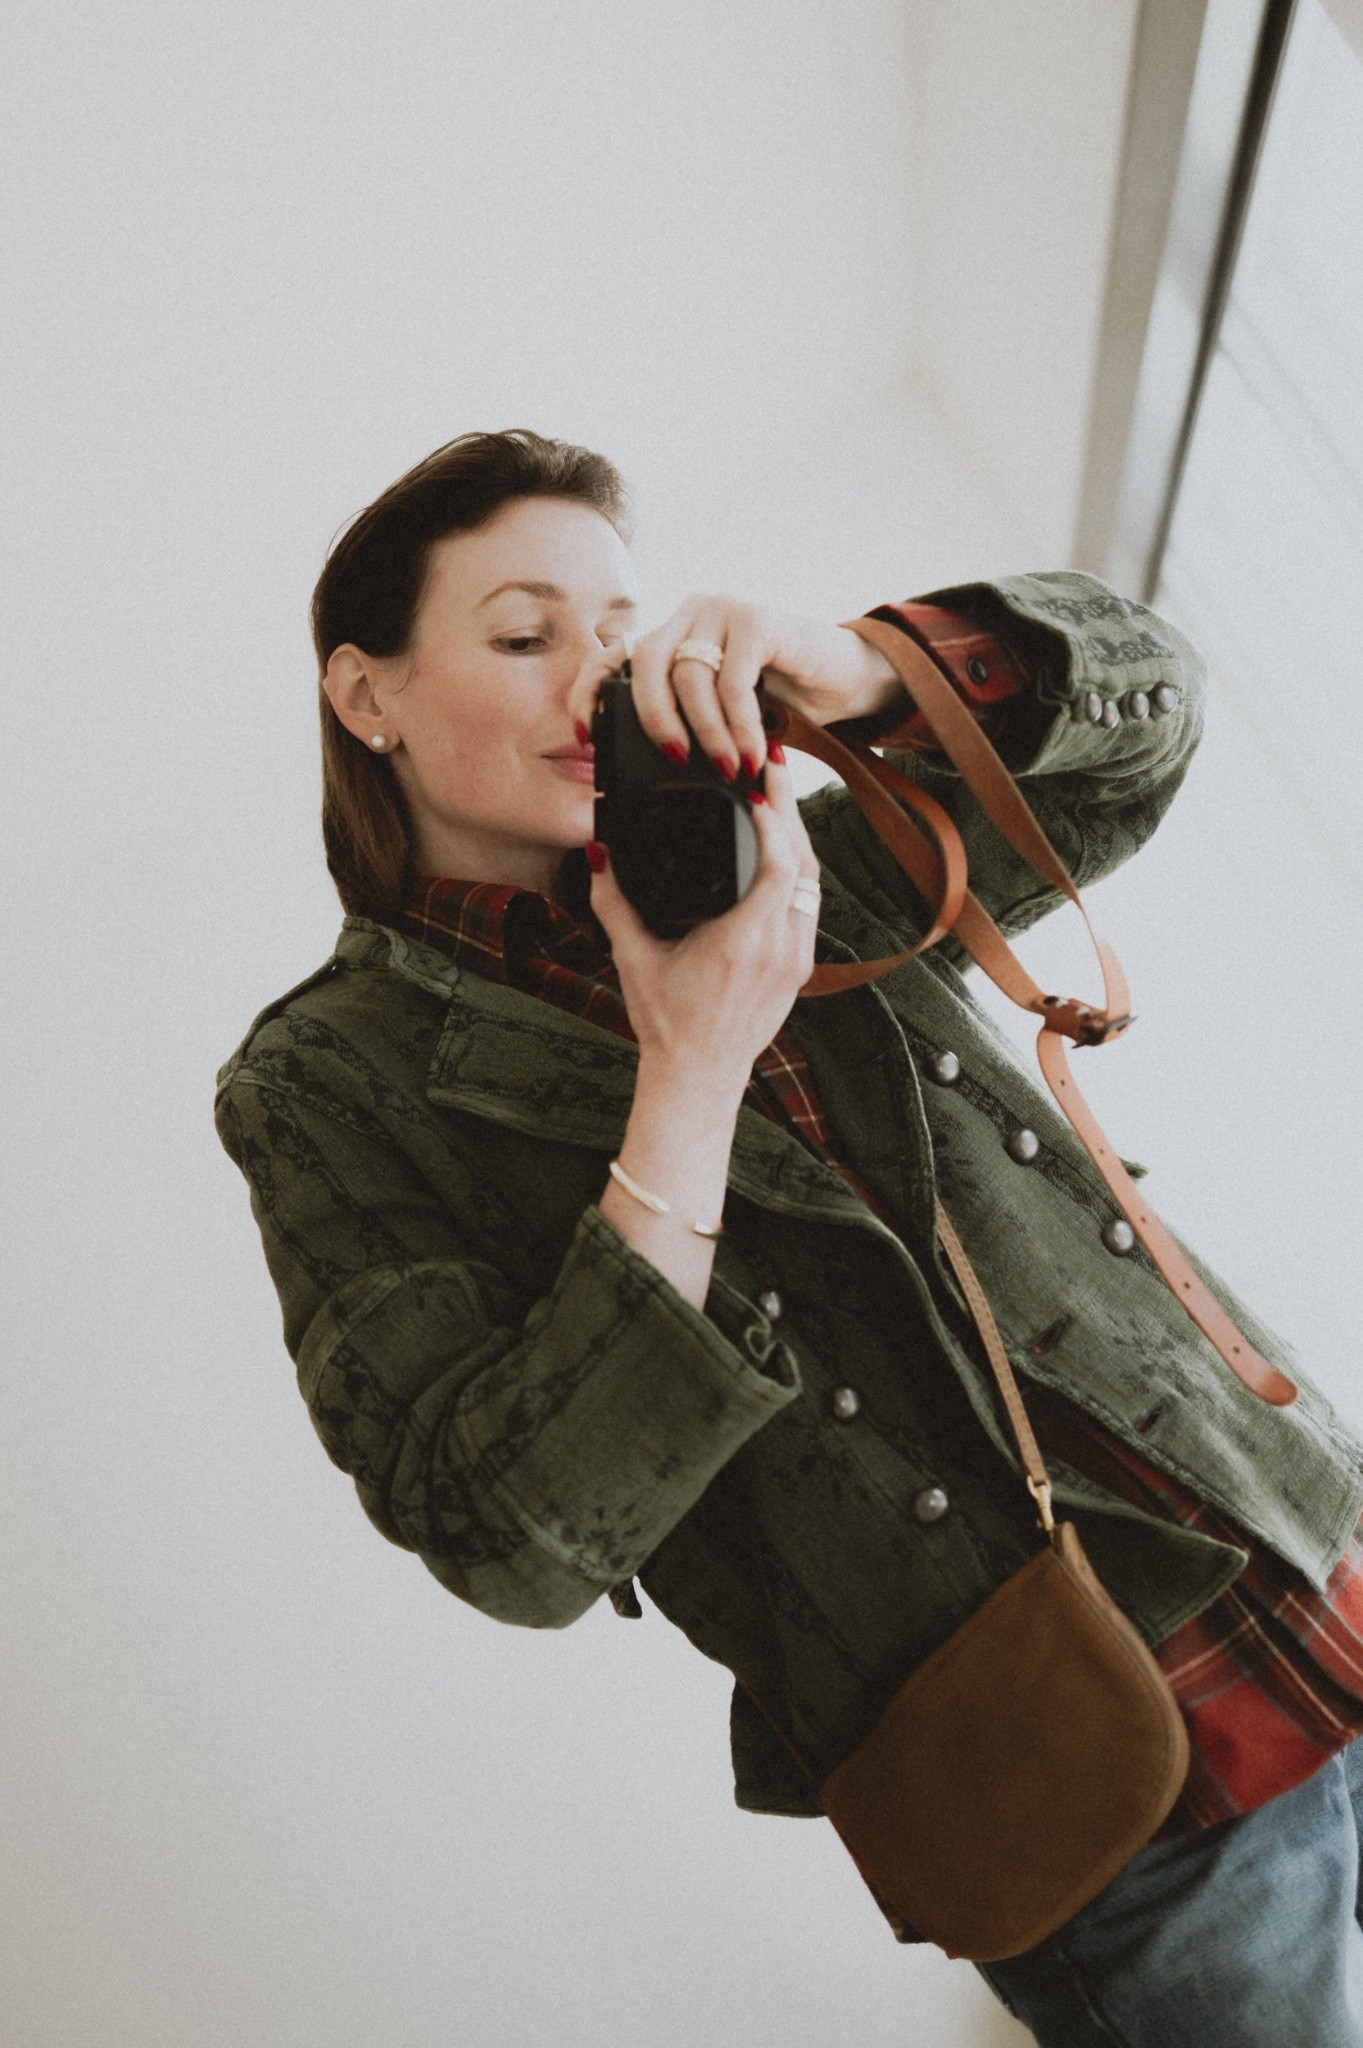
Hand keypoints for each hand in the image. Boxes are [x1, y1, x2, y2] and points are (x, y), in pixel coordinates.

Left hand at [565, 593, 904, 779]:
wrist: (844, 676)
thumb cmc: (781, 698)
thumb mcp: (721, 713)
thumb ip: (685, 722)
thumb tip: (647, 770)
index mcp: (670, 635)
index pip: (611, 655)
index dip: (589, 693)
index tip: (584, 736)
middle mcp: (690, 614)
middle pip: (646, 664)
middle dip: (653, 720)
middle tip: (674, 761)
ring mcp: (722, 611)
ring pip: (691, 677)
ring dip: (708, 733)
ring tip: (729, 770)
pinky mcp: (758, 619)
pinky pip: (734, 681)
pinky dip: (740, 725)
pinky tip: (751, 753)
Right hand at [587, 749, 820, 1094]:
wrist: (698, 1075)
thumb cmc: (665, 1021)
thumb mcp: (632, 958)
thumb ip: (614, 902)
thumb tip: (598, 852)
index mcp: (741, 943)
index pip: (779, 865)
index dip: (774, 819)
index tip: (755, 786)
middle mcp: (779, 949)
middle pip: (804, 863)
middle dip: (791, 808)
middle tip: (772, 764)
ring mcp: (796, 959)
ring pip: (813, 882)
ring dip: (799, 836)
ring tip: (778, 794)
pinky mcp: (800, 966)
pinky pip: (810, 904)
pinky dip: (799, 868)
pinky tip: (784, 844)